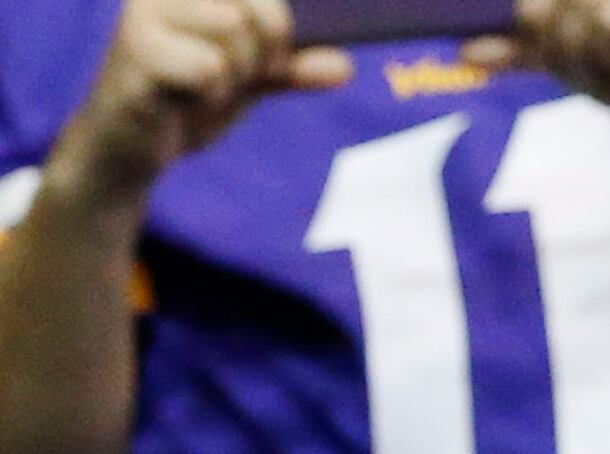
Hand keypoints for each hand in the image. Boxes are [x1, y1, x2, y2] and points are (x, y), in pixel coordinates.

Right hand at [51, 0, 348, 201]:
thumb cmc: (184, 104)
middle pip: (257, 10)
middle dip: (262, 57)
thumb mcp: (248, 82)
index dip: (280, 33)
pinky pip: (209, 67)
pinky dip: (209, 94)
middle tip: (227, 80)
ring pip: (235, 32)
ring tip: (200, 89)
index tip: (265, 63)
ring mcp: (146, 14)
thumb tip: (345, 67)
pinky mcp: (136, 50)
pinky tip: (180, 100)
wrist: (129, 149)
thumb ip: (292, 70)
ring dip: (232, 77)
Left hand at [464, 0, 609, 130]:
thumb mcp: (574, 63)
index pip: (536, 4)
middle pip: (542, 2)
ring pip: (575, 11)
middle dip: (554, 46)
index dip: (528, 22)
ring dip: (584, 57)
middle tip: (586, 70)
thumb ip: (525, 52)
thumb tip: (465, 54)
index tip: (510, 50)